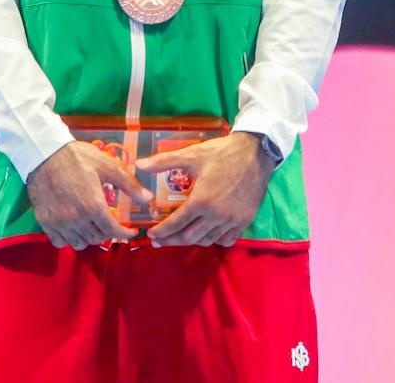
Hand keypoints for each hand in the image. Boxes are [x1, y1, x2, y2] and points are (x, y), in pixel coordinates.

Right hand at [26, 141, 148, 249]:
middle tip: (110, 221)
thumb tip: (148, 198)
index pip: (113, 231)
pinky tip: (74, 227)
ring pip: (80, 243)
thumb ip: (129, 184)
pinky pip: (60, 242)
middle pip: (98, 238)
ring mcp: (59, 222)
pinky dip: (69, 239)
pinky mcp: (45, 222)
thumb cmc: (78, 157)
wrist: (45, 152)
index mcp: (94, 206)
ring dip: (90, 237)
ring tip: (93, 225)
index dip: (125, 233)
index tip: (130, 231)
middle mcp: (76, 219)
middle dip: (108, 232)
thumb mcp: (108, 166)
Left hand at [136, 132, 274, 247]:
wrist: (256, 152)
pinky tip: (206, 233)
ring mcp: (232, 220)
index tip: (151, 235)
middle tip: (160, 241)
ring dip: (191, 241)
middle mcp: (216, 215)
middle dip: (172, 240)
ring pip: (207, 240)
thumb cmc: (221, 153)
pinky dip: (214, 240)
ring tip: (180, 237)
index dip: (162, 232)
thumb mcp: (191, 154)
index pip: (176, 223)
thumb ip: (164, 162)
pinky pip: (227, 240)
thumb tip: (139, 164)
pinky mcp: (245, 221)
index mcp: (201, 200)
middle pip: (189, 237)